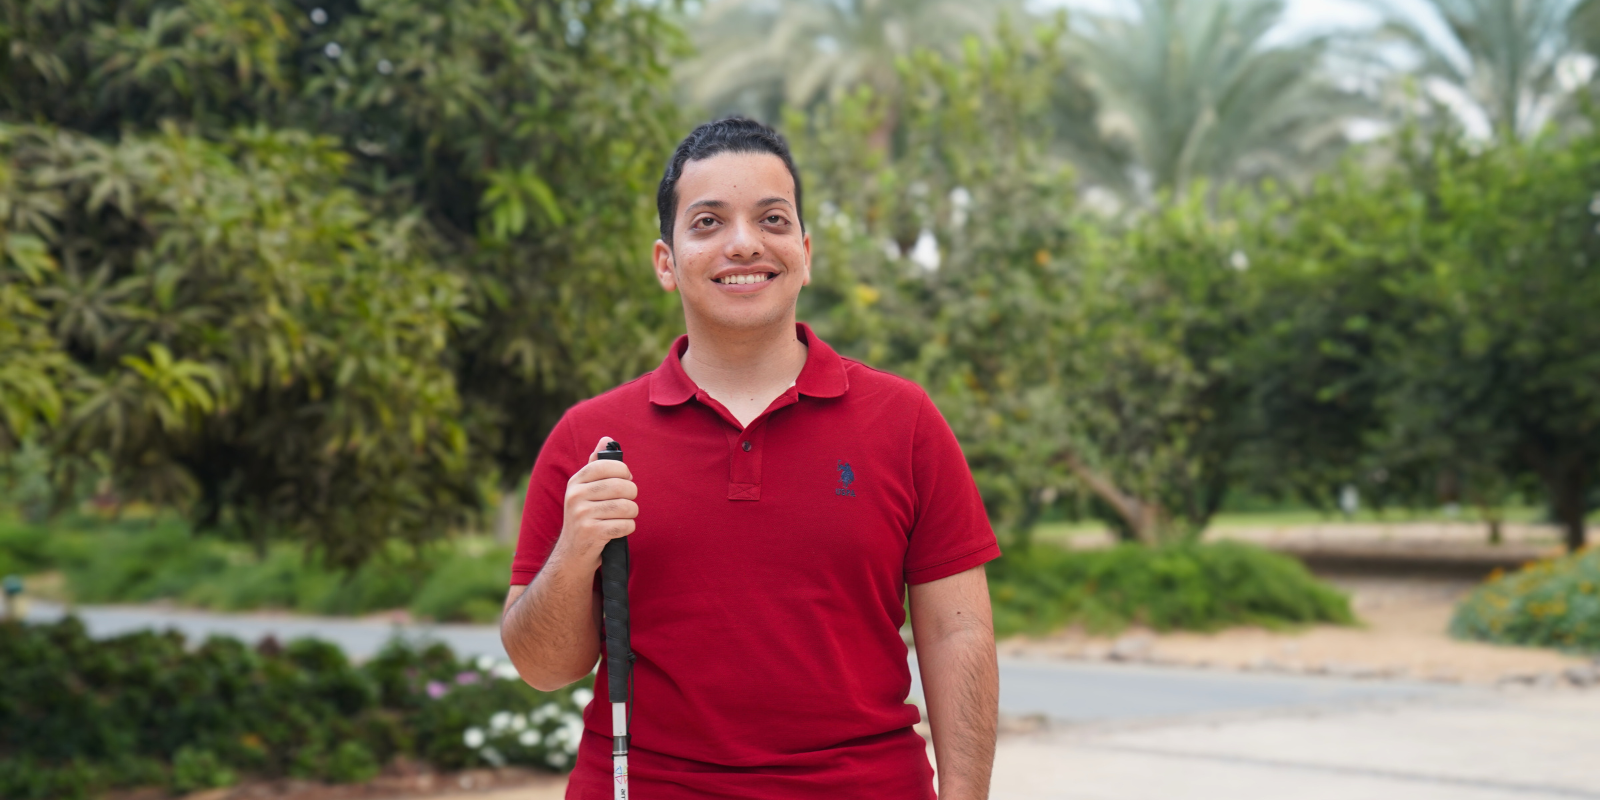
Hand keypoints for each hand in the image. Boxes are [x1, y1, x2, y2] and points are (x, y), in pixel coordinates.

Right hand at [554, 436, 638, 568]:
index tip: (626, 479)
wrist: (572, 553)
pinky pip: (625, 525)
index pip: (606, 465)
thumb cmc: (586, 516)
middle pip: (621, 486)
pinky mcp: (591, 533)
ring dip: (631, 514)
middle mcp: (575, 496)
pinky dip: (628, 528)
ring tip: (623, 517)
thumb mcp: (586, 489)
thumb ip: (596, 465)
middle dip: (632, 495)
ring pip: (626, 507)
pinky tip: (619, 530)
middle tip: (627, 502)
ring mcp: (581, 515)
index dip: (623, 472)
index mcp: (576, 482)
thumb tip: (607, 439)